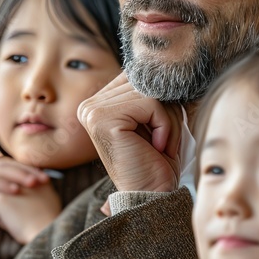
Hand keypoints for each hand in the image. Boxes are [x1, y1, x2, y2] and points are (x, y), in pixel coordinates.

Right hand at [0, 152, 49, 258]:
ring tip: (34, 183)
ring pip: (3, 171)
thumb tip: (38, 179)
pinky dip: (5, 185)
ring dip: (20, 176)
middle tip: (45, 179)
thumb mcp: (0, 189)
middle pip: (12, 164)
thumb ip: (13, 181)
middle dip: (30, 171)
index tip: (49, 178)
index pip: (17, 163)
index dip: (34, 169)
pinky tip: (16, 190)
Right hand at [78, 72, 182, 192]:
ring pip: (151, 92)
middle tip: (163, 142)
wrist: (153, 197)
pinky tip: (157, 147)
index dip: (161, 101)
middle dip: (167, 112)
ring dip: (169, 121)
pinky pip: (151, 103)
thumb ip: (152, 90)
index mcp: (98, 103)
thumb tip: (164, 61)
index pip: (140, 76)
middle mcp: (89, 105)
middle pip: (146, 82)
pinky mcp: (102, 119)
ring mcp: (92, 111)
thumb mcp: (156, 117)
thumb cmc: (157, 161)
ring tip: (160, 146)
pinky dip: (165, 125)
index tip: (160, 133)